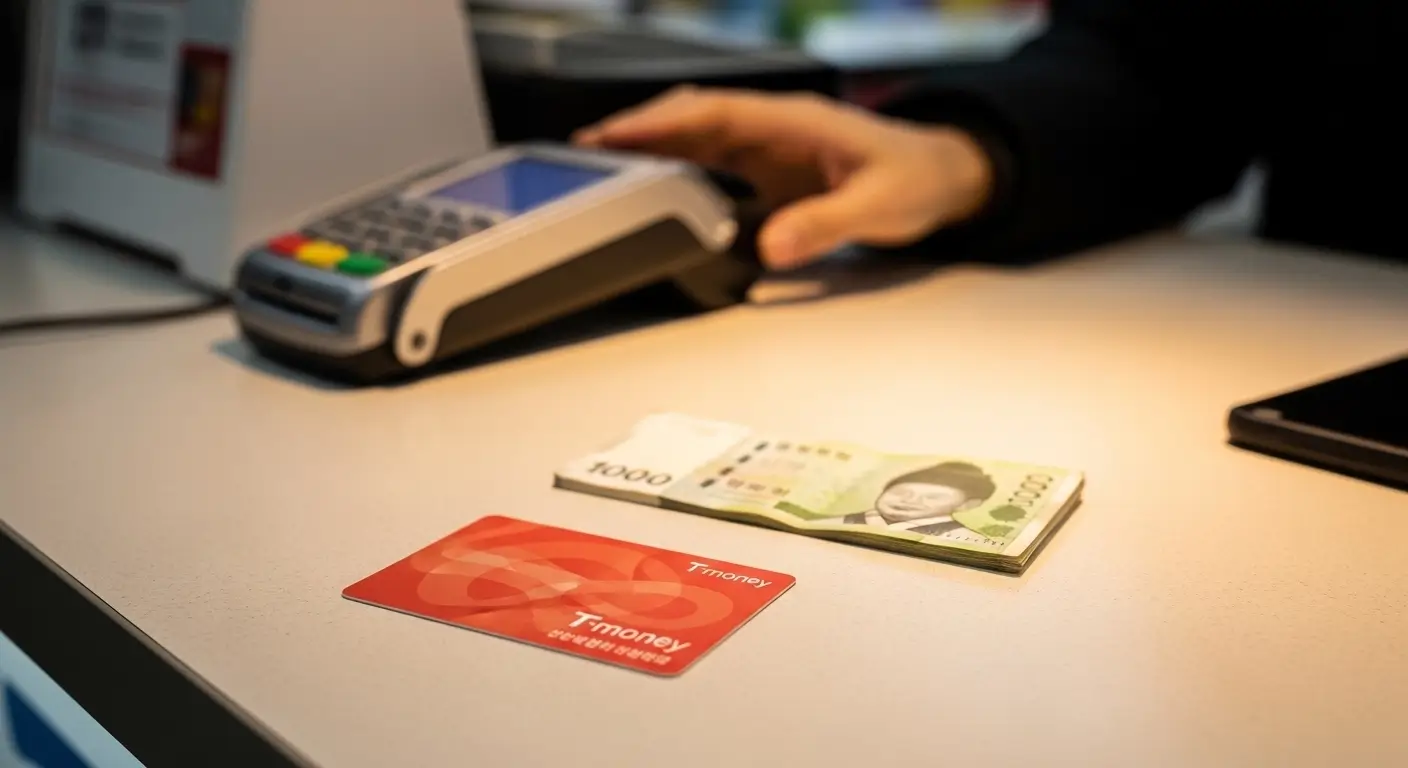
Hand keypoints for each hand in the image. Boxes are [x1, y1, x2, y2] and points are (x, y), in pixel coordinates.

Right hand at [573, 86, 994, 269]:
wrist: (944, 176)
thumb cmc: (918, 178)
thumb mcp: (878, 206)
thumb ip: (825, 226)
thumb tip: (773, 247)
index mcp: (796, 122)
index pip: (714, 111)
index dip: (662, 122)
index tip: (617, 135)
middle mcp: (776, 127)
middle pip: (693, 117)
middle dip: (638, 130)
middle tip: (584, 152)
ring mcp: (770, 146)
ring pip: (697, 135)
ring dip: (651, 146)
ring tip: (599, 167)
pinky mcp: (770, 169)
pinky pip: (712, 159)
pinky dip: (676, 167)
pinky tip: (650, 185)